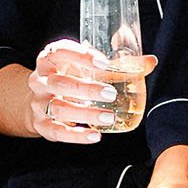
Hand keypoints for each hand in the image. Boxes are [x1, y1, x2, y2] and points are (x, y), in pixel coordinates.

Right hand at [28, 39, 156, 146]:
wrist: (37, 102)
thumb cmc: (68, 78)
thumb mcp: (84, 68)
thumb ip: (116, 65)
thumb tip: (150, 62)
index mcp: (49, 60)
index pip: (59, 52)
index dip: (79, 56)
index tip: (102, 62)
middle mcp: (41, 81)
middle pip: (59, 83)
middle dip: (86, 88)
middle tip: (111, 93)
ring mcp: (39, 104)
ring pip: (59, 108)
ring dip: (85, 114)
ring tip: (109, 117)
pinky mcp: (42, 125)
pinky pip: (57, 131)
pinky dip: (76, 135)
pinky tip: (94, 135)